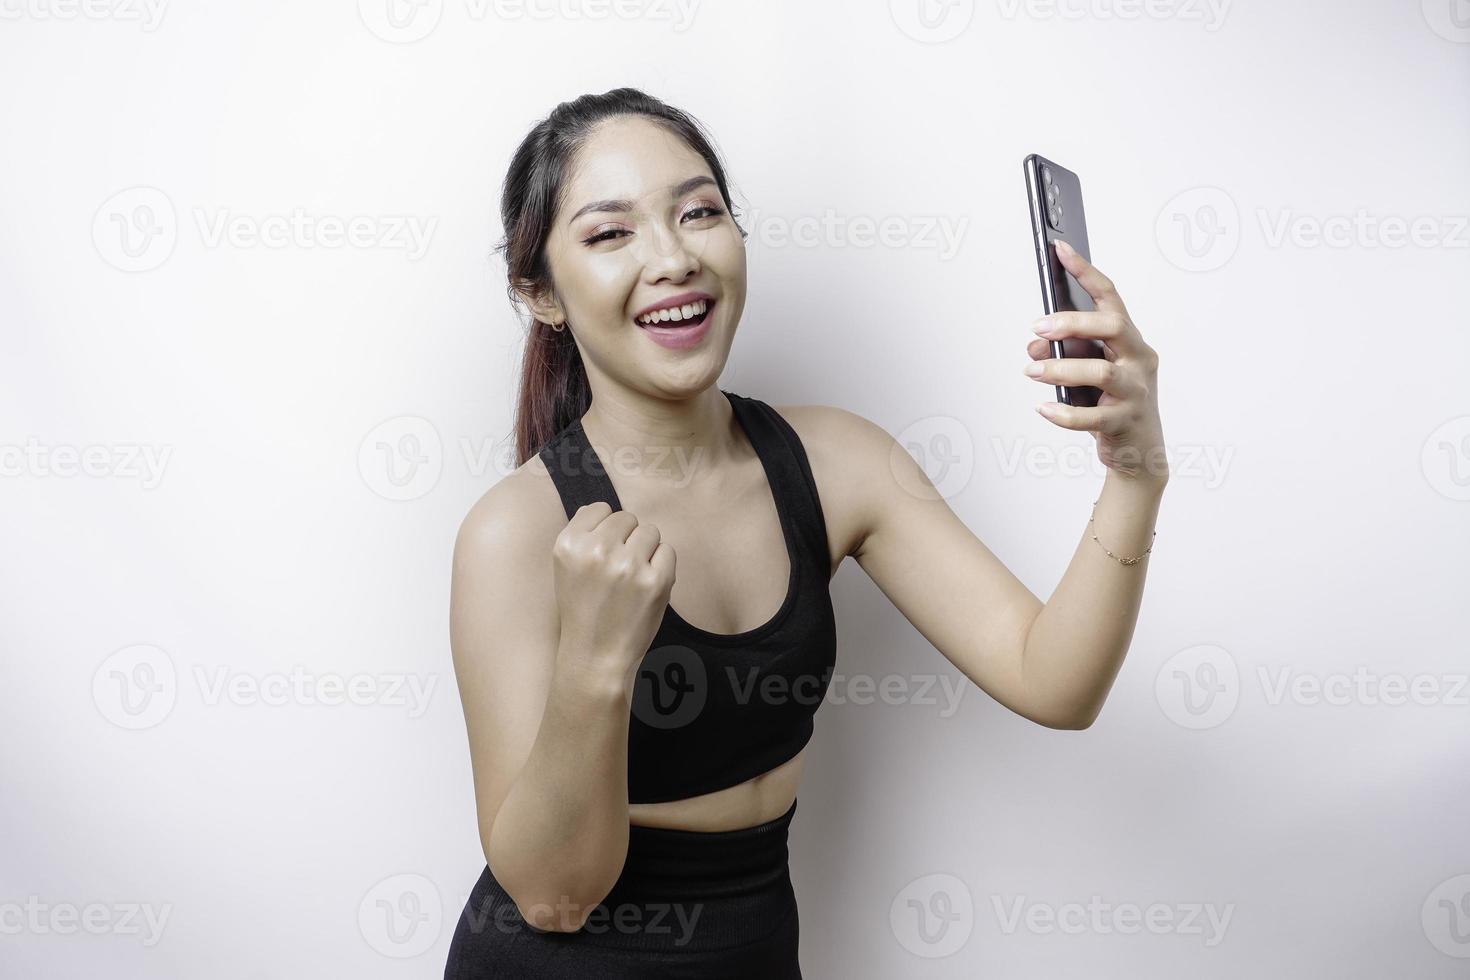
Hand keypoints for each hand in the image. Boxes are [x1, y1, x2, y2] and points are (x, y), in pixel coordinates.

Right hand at [551, 501, 675, 684]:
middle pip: (627, 518)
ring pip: (650, 531)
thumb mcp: (566, 569)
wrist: (595, 656)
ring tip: (632, 577)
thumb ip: (582, 535)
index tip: (604, 552)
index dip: (606, 529)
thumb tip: (604, 510)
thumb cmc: (583, 611)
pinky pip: (668, 551)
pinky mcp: (656, 581)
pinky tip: (646, 584)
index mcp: (569, 544)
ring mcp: (628, 565)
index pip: (599, 508)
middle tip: (620, 568)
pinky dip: (661, 565)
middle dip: (627, 539)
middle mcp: (597, 550)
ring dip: (646, 550)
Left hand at [1025, 240, 1167, 484]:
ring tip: (1032, 371)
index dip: (1085, 272)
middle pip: (1113, 327)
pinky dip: (1064, 413)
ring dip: (1061, 368)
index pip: (1110, 298)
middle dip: (1073, 323)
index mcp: (1131, 342)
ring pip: (1101, 371)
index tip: (1060, 250)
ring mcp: (1136, 392)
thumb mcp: (1087, 377)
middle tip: (1039, 328)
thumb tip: (1034, 347)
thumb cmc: (1113, 405)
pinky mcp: (1126, 422)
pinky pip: (1092, 417)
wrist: (1140, 454)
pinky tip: (1044, 409)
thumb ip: (1064, 357)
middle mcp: (1139, 360)